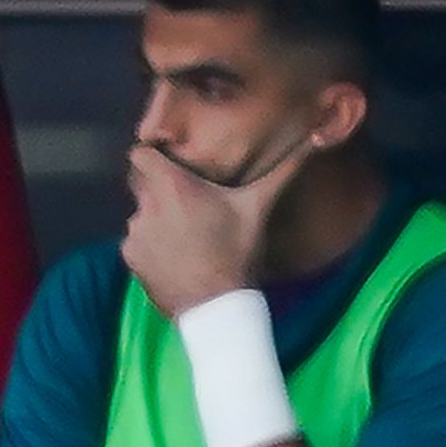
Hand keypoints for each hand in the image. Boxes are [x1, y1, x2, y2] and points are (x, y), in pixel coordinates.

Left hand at [119, 139, 300, 318]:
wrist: (217, 307)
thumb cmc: (237, 251)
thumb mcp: (258, 208)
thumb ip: (282, 170)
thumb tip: (315, 139)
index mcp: (172, 186)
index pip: (140, 154)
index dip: (152, 156)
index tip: (169, 163)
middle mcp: (146, 205)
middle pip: (141, 184)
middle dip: (160, 188)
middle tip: (187, 201)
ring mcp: (134, 233)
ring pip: (141, 214)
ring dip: (157, 218)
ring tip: (184, 235)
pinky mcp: (129, 257)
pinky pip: (137, 241)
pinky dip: (151, 245)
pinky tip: (174, 257)